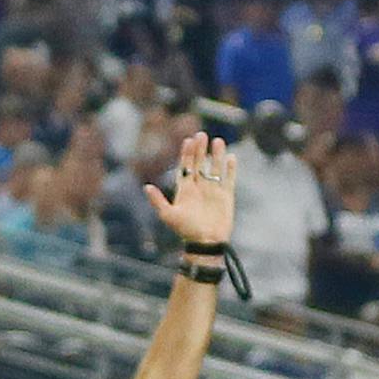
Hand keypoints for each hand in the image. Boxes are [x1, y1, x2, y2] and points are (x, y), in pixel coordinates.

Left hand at [145, 131, 237, 246]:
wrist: (206, 243)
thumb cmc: (186, 231)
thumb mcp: (168, 216)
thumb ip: (158, 201)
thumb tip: (147, 187)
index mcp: (185, 189)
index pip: (185, 166)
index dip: (186, 153)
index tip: (189, 140)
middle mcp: (199, 188)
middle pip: (199, 164)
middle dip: (200, 150)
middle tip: (202, 135)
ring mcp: (213, 191)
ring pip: (215, 168)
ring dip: (216, 155)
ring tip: (218, 141)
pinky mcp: (226, 197)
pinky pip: (229, 179)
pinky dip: (230, 169)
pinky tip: (232, 157)